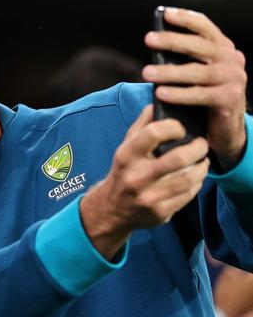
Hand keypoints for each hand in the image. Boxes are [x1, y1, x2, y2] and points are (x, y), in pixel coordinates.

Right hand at [80, 105, 209, 258]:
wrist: (112, 209)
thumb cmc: (123, 172)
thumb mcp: (125, 147)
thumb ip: (141, 126)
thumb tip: (156, 104)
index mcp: (126, 156)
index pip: (154, 133)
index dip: (173, 127)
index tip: (180, 129)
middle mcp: (135, 177)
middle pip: (178, 158)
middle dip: (198, 148)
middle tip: (202, 144)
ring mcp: (148, 197)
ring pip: (187, 179)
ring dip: (201, 167)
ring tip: (203, 161)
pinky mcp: (159, 212)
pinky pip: (187, 195)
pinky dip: (196, 184)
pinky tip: (195, 178)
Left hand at [142, 7, 247, 167]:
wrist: (226, 129)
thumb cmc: (204, 98)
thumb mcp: (196, 74)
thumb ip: (183, 59)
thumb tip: (155, 44)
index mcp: (223, 49)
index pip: (205, 28)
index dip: (186, 19)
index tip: (165, 14)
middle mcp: (232, 60)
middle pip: (199, 47)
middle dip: (172, 41)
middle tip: (148, 39)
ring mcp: (234, 79)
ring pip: (197, 72)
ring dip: (169, 71)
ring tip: (146, 72)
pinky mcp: (230, 99)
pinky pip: (200, 95)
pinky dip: (179, 94)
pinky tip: (160, 94)